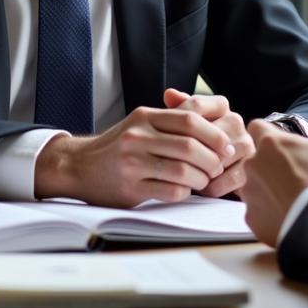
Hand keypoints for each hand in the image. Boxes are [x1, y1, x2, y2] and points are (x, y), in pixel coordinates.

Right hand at [33, 104, 236, 206]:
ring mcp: (132, 162)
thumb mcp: (142, 122)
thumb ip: (174, 118)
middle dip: (213, 159)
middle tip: (220, 167)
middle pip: (190, 145)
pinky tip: (186, 191)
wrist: (79, 166)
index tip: (227, 146)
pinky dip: (185, 192)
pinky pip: (170, 191)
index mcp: (146, 116)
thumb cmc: (120, 144)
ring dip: (202, 178)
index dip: (215, 133)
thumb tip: (217, 115)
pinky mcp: (129, 188)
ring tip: (205, 181)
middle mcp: (138, 136)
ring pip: (182, 170)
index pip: (190, 119)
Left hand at [163, 88, 255, 197]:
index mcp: (219, 107)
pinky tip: (204, 188)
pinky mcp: (251, 167)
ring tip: (188, 178)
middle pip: (207, 134)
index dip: (177, 122)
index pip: (197, 105)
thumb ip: (179, 110)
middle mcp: (235, 121)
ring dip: (201, 172)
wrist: (220, 171)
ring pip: (218, 157)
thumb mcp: (186, 128)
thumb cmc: (199, 147)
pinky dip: (214, 186)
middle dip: (190, 153)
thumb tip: (169, 93)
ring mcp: (246, 144)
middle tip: (174, 164)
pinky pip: (230, 178)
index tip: (164, 137)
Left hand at [238, 119, 307, 245]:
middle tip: (292, 175)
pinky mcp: (252, 218)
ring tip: (289, 198)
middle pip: (255, 160)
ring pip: (253, 186)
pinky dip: (268, 213)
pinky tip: (286, 216)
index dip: (268, 133)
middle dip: (269, 165)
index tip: (280, 143)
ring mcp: (250, 193)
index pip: (256, 127)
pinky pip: (256, 212)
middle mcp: (253, 165)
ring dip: (267, 189)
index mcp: (270, 143)